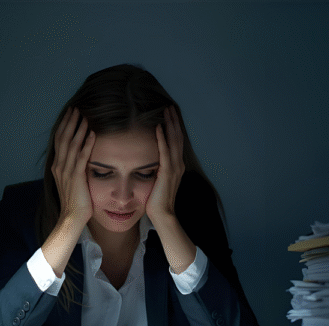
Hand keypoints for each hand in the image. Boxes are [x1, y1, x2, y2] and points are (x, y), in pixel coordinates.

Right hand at [51, 107, 95, 225]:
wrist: (71, 218)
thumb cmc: (75, 201)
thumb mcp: (71, 181)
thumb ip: (73, 168)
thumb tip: (80, 157)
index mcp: (57, 166)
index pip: (59, 140)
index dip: (65, 125)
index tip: (71, 113)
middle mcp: (59, 166)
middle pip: (63, 138)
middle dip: (70, 122)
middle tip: (77, 108)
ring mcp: (67, 171)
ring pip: (71, 145)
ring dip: (78, 129)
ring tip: (85, 116)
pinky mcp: (76, 177)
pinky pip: (81, 157)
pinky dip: (86, 144)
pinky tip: (92, 134)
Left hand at [146, 106, 184, 223]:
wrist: (163, 215)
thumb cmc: (158, 200)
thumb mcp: (158, 181)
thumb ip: (158, 169)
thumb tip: (150, 161)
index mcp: (177, 166)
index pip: (177, 141)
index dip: (174, 127)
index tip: (170, 114)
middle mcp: (178, 164)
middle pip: (178, 137)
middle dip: (174, 121)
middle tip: (169, 106)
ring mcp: (174, 168)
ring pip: (173, 141)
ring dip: (170, 124)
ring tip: (166, 111)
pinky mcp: (166, 172)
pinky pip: (165, 151)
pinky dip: (162, 138)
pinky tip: (158, 127)